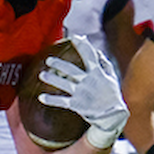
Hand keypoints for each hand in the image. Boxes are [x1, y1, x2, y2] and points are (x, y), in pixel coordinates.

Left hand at [38, 34, 128, 148]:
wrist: (113, 116)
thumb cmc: (112, 95)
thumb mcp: (111, 78)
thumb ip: (104, 64)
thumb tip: (98, 51)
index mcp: (97, 73)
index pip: (89, 56)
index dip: (83, 45)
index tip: (75, 37)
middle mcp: (88, 82)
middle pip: (70, 70)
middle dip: (59, 64)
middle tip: (48, 60)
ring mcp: (81, 93)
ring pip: (63, 84)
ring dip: (52, 79)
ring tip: (42, 74)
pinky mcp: (77, 105)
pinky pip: (61, 102)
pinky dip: (51, 100)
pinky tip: (41, 97)